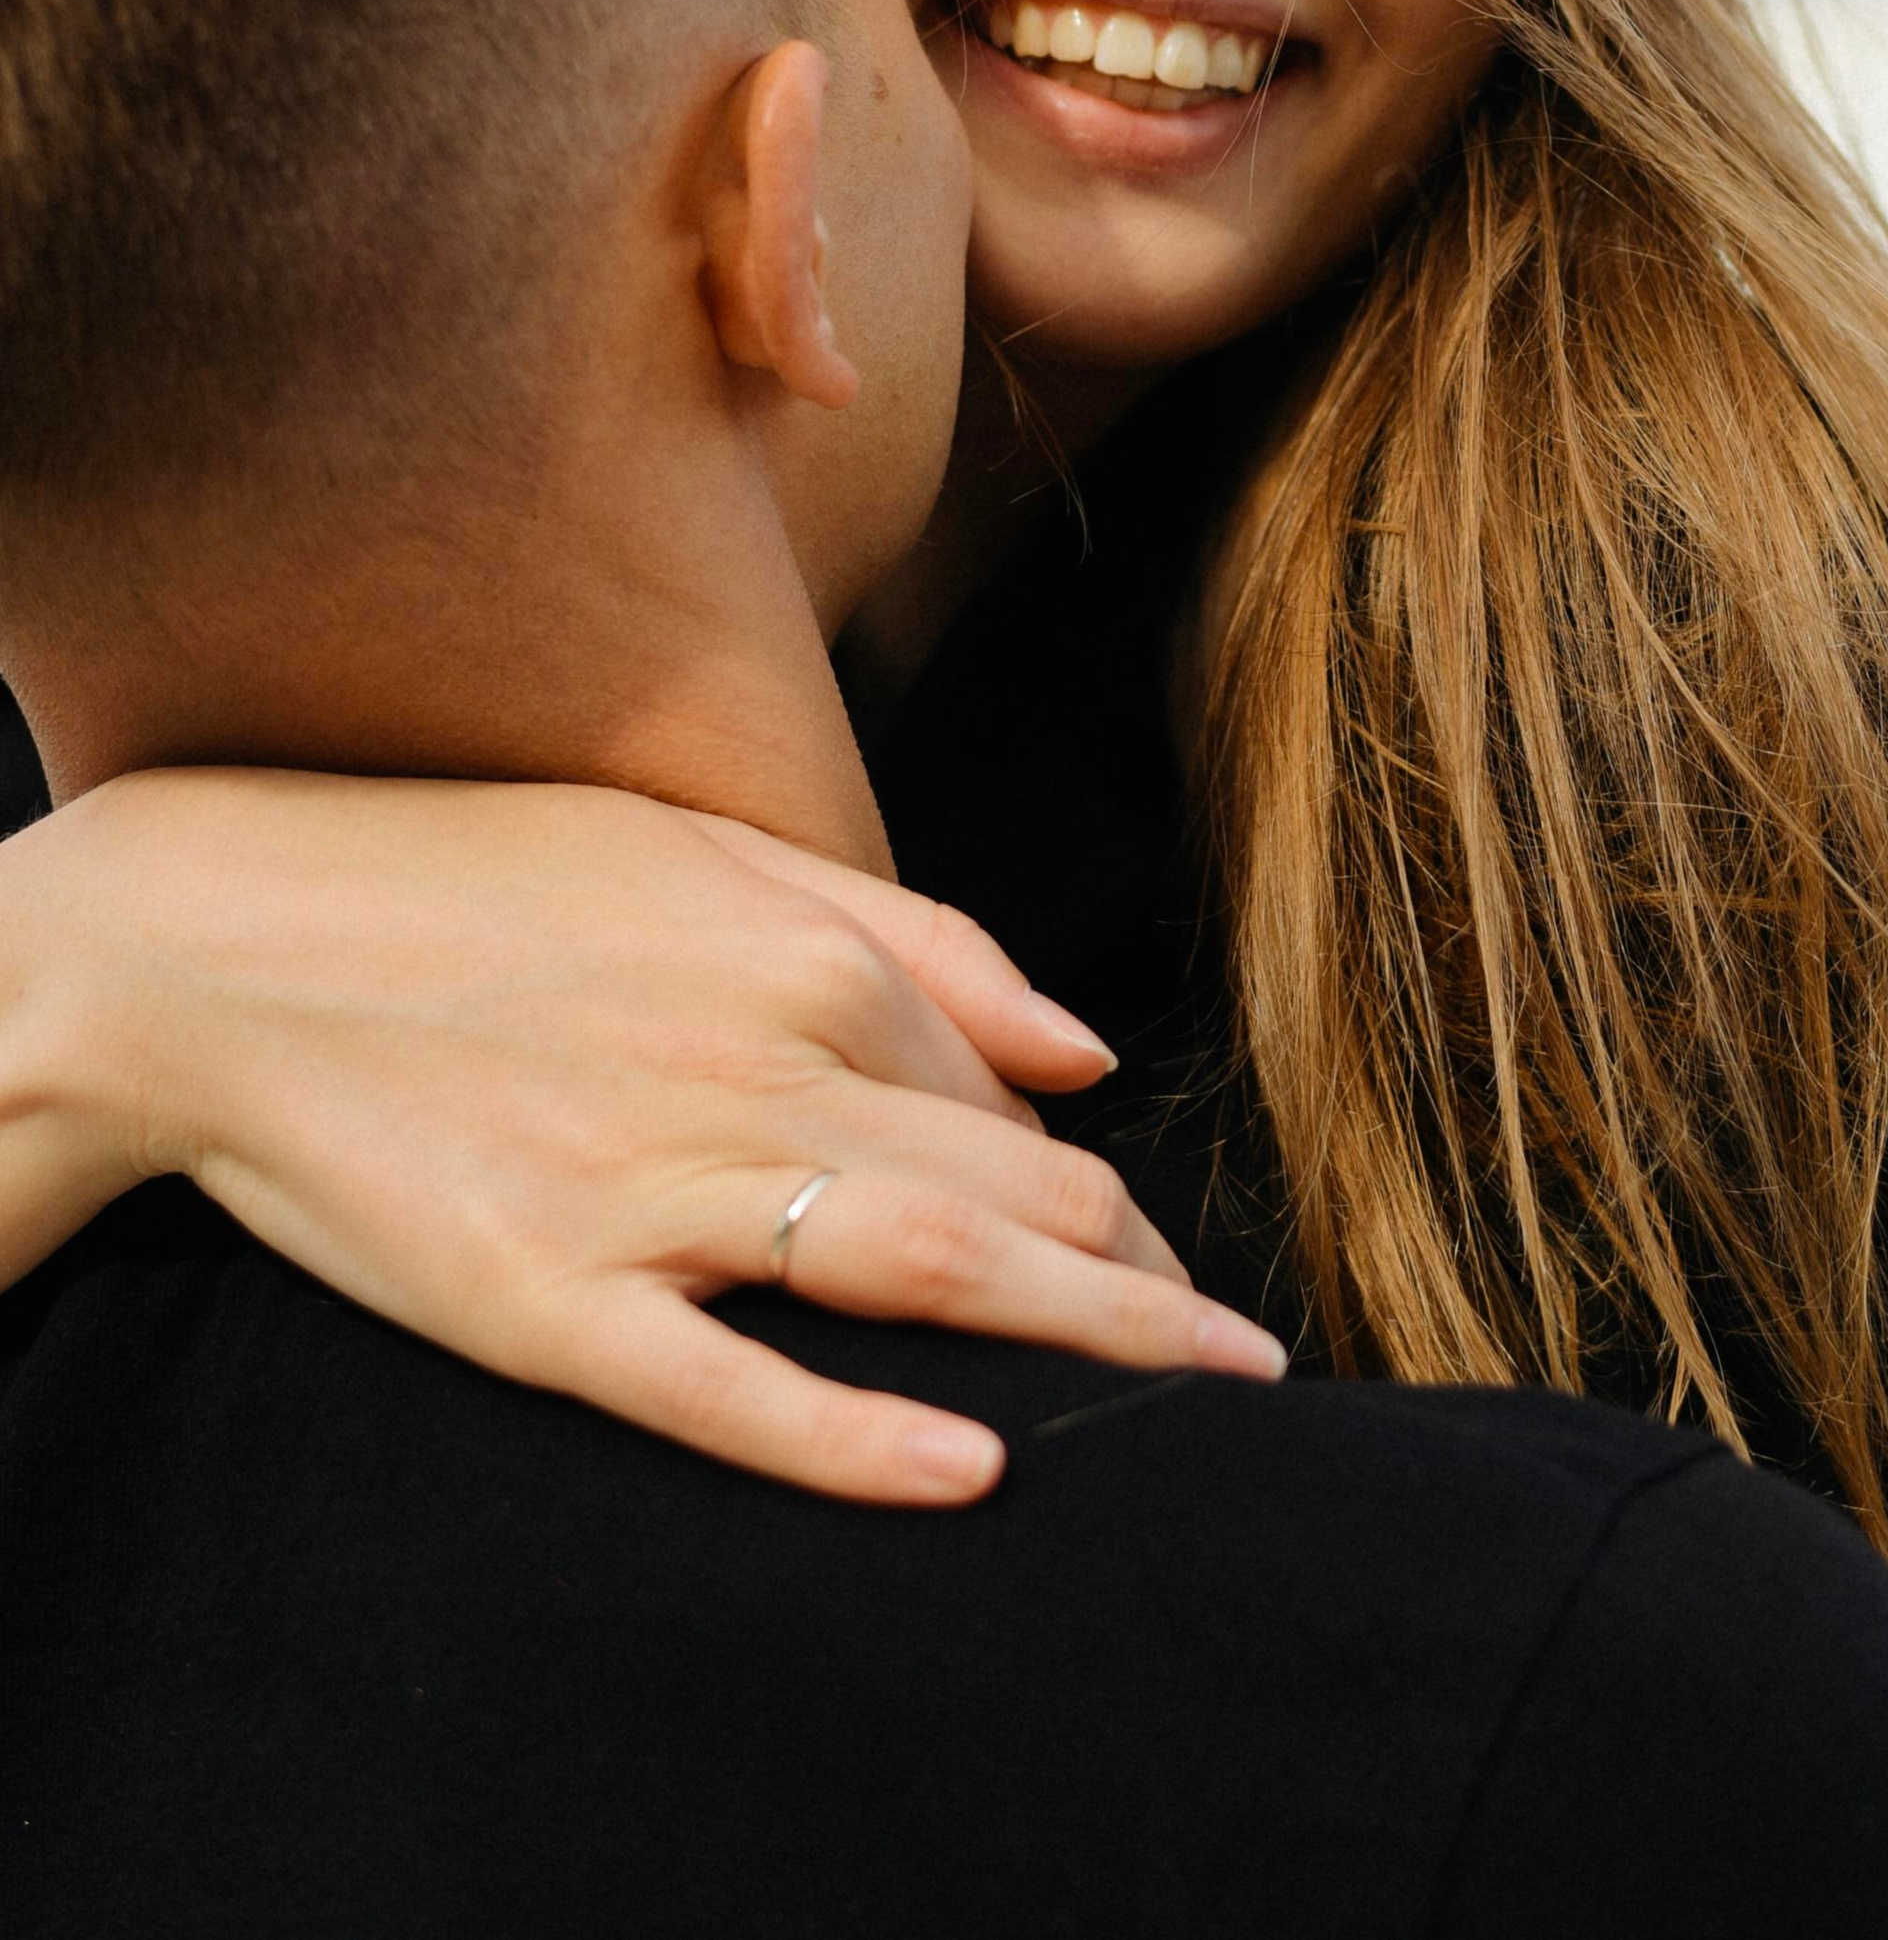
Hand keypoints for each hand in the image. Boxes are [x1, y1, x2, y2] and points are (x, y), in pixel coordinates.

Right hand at [0, 769, 1283, 1500]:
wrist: (225, 943)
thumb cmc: (470, 884)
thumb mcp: (701, 849)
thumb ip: (913, 938)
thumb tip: (1085, 1045)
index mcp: (806, 955)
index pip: (1014, 1113)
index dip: (1103, 1204)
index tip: (1158, 1273)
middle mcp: (758, 1061)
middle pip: (1013, 1194)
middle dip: (1143, 1285)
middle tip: (1230, 1368)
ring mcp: (652, 1186)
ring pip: (924, 1271)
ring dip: (1088, 1340)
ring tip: (1200, 1406)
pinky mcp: (544, 1299)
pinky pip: (729, 1387)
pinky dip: (856, 1433)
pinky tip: (968, 1470)